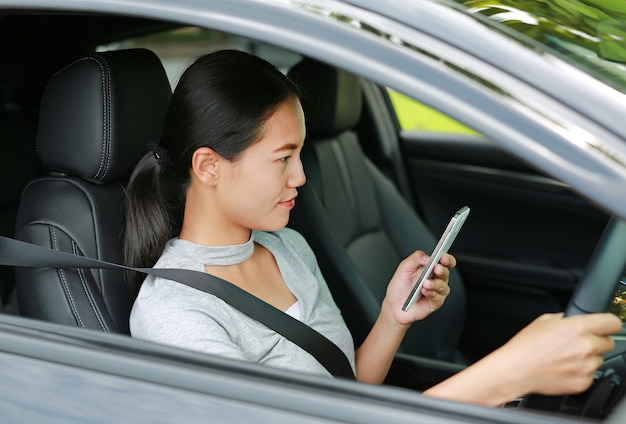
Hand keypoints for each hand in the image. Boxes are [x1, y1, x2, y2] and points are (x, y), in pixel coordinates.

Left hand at [383, 250, 454, 326]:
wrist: (394, 304)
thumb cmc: (400, 285)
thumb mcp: (404, 267)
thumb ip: (416, 258)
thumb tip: (427, 257)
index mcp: (430, 267)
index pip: (445, 261)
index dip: (446, 258)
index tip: (443, 257)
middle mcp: (436, 278)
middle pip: (446, 272)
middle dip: (442, 270)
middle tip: (436, 268)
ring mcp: (437, 290)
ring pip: (443, 285)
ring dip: (435, 283)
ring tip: (425, 283)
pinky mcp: (435, 302)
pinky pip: (438, 297)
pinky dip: (431, 293)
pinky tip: (424, 291)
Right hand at [494, 312, 622, 395]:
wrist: (516, 370)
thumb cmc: (525, 346)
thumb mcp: (542, 321)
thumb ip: (563, 319)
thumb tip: (570, 320)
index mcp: (578, 327)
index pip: (613, 323)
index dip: (608, 324)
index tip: (605, 327)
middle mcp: (586, 346)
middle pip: (608, 342)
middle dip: (595, 342)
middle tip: (577, 344)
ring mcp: (586, 366)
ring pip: (599, 359)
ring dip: (588, 358)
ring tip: (566, 358)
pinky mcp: (584, 382)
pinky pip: (591, 375)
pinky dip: (581, 372)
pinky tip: (564, 368)